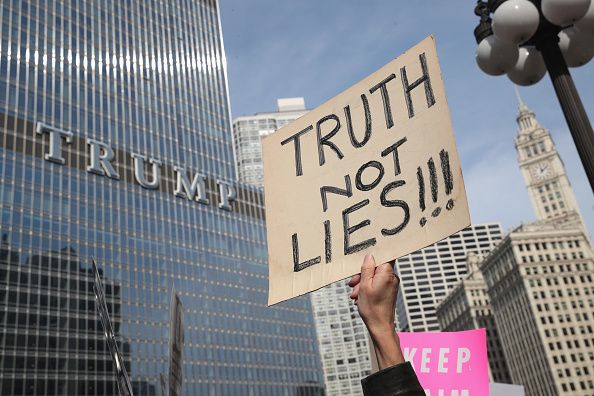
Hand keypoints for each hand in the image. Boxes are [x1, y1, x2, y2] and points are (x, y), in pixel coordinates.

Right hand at [348, 254, 403, 368]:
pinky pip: (376, 283)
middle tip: (354, 284)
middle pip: (376, 267)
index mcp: (387, 273)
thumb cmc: (373, 308)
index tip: (365, 256)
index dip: (373, 255)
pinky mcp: (388, 290)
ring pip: (374, 276)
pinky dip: (367, 288)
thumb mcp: (364, 285)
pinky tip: (360, 296)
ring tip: (356, 294)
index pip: (384, 254)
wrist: (380, 326)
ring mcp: (391, 284)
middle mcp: (392, 277)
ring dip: (363, 283)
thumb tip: (370, 256)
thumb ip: (367, 268)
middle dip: (362, 274)